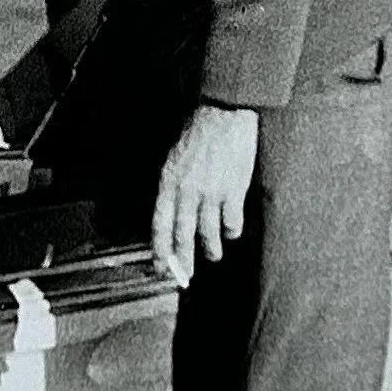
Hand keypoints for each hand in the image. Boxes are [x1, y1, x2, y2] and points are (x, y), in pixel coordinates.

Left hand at [151, 104, 258, 283]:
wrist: (224, 113)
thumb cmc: (199, 132)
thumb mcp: (174, 159)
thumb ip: (172, 187)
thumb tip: (172, 214)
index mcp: (168, 183)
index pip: (159, 226)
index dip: (159, 251)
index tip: (160, 268)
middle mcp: (186, 192)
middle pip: (182, 236)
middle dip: (183, 261)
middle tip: (185, 277)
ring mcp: (210, 193)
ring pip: (208, 234)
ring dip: (211, 250)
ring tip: (214, 256)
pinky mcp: (233, 191)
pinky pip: (231, 223)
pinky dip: (231, 231)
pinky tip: (231, 232)